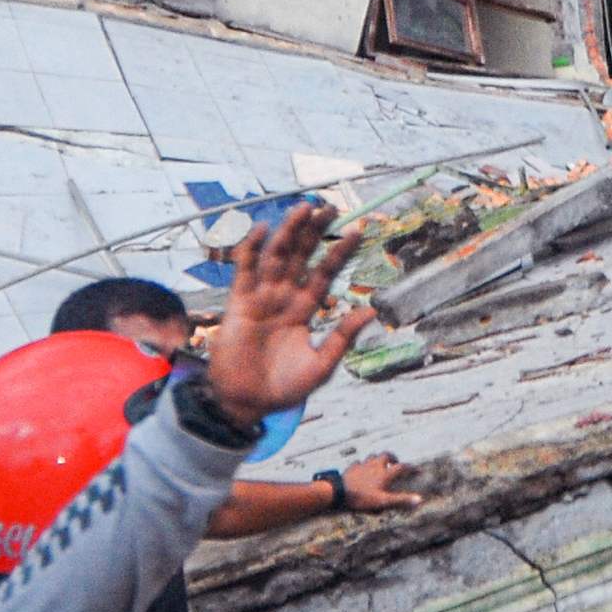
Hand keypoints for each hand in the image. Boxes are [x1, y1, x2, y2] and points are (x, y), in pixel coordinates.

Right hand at [199, 205, 370, 428]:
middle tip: (328, 207)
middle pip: (301, 257)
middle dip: (314, 232)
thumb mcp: (321, 365)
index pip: (325, 273)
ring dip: (288, 232)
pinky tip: (261, 229)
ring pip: (276, 257)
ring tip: (303, 209)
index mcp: (305, 310)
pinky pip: (245, 270)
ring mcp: (261, 297)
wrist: (247, 404)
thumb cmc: (284, 388)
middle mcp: (284, 298)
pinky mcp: (239, 303)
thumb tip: (372, 310)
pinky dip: (251, 249)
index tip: (358, 229)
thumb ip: (342, 337)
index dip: (340, 252)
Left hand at [332, 456, 424, 515]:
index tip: (417, 470)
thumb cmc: (362, 498)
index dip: (411, 468)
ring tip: (380, 465)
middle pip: (386, 455)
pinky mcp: (352, 468)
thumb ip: (401, 500)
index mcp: (384, 474)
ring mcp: (362, 465)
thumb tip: (420, 500)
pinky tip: (361, 469)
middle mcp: (375, 466)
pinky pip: (359, 462)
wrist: (339, 492)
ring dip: (378, 459)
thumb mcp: (383, 501)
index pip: (402, 467)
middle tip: (395, 462)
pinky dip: (363, 464)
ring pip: (372, 456)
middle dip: (392, 458)